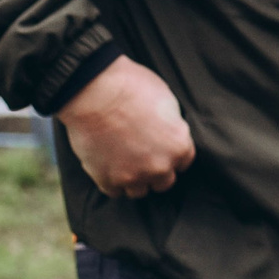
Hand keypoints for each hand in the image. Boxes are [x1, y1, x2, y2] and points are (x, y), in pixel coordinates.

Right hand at [56, 57, 195, 198]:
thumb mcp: (167, 101)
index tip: (162, 148)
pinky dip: (112, 181)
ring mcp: (132, 176)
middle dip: (156, 170)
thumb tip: (168, 133)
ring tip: (125, 162)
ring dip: (135, 179)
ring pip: (140, 190)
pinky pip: (114, 191)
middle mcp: (159, 166)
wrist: (95, 92)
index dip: (172, 153)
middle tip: (143, 156)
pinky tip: (109, 165)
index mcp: (179, 146)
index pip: (184, 162)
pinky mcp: (106, 180)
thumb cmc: (132, 88)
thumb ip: (171, 126)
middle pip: (164, 181)